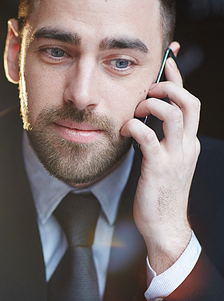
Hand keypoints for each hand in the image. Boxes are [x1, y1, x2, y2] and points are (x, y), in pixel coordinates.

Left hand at [121, 44, 199, 273]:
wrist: (165, 226)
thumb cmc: (160, 194)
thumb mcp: (167, 163)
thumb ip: (162, 142)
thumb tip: (145, 122)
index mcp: (189, 143)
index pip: (190, 103)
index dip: (178, 79)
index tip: (167, 61)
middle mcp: (187, 146)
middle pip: (189, 102)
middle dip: (168, 86)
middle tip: (146, 89)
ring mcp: (175, 156)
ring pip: (173, 114)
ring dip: (151, 104)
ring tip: (135, 110)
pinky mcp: (158, 167)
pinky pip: (148, 137)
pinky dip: (134, 126)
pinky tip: (123, 131)